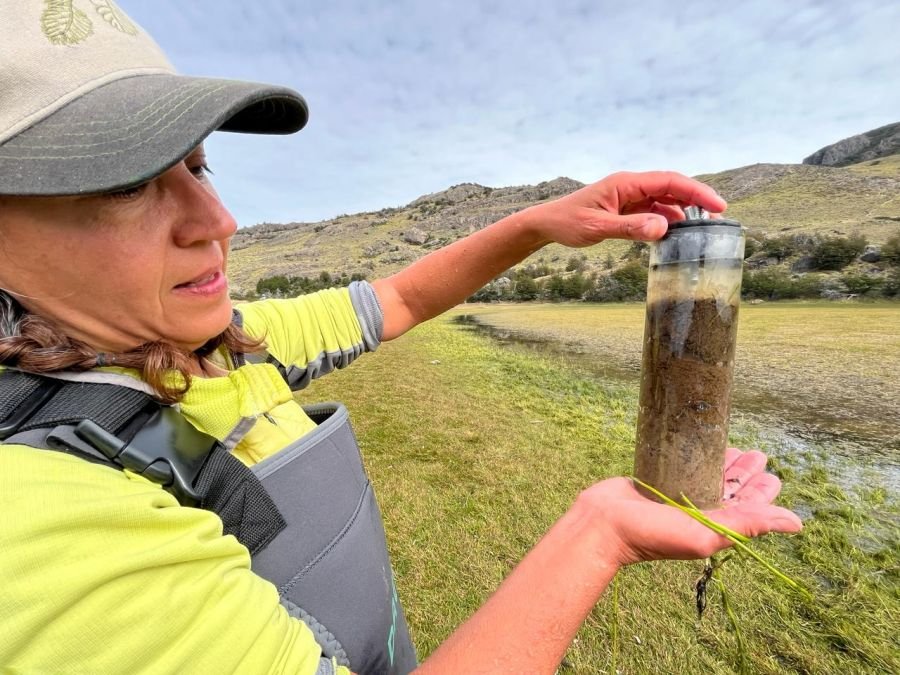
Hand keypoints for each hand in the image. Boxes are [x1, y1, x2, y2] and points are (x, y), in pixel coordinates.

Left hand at [526, 171, 727, 247]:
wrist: (548, 224)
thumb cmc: (568, 222)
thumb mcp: (598, 227)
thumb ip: (629, 228)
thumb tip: (663, 228)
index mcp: (626, 183)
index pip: (669, 181)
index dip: (696, 192)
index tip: (718, 205)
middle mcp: (631, 186)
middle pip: (672, 188)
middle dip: (697, 200)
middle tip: (719, 218)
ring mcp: (630, 197)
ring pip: (665, 200)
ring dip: (684, 212)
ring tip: (702, 230)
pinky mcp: (627, 210)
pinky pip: (654, 212)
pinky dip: (667, 221)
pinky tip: (676, 235)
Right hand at [581, 449, 801, 566]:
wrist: (603, 524)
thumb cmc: (652, 535)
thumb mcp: (705, 532)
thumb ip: (748, 525)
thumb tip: (797, 523)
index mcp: (713, 524)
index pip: (747, 508)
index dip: (763, 493)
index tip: (772, 475)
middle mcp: (698, 510)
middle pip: (730, 489)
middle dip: (747, 474)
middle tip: (760, 455)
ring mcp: (677, 495)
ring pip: (707, 475)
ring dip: (724, 462)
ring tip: (737, 447)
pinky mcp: (658, 480)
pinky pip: (682, 464)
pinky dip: (694, 454)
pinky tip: (700, 443)